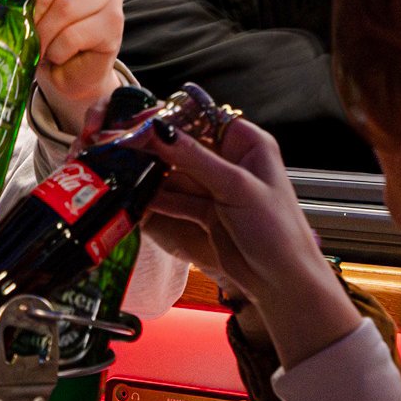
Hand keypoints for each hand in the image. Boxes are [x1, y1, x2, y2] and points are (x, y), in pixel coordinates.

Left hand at [0, 0, 122, 127]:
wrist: (67, 65)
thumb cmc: (45, 23)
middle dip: (36, 4)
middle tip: (25, 21)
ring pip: (67, 7)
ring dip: (44, 31)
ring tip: (39, 41)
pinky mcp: (114, 24)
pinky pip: (75, 35)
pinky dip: (56, 48)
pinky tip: (55, 52)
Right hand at [129, 118, 359, 367]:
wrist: (283, 283)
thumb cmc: (277, 231)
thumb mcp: (235, 187)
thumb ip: (193, 157)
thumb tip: (158, 130)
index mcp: (247, 143)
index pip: (200, 118)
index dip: (168, 117)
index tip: (136, 121)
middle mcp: (231, 161)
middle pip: (183, 145)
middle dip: (152, 147)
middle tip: (117, 146)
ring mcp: (216, 188)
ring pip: (175, 172)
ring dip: (149, 173)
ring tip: (118, 169)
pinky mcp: (206, 212)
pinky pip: (175, 198)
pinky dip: (155, 198)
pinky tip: (132, 195)